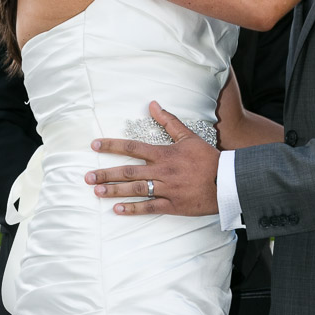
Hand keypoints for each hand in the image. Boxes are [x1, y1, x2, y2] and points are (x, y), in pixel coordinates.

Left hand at [85, 102, 219, 215]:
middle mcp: (162, 171)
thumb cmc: (208, 158)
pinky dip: (133, 209)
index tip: (95, 145)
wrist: (227, 181)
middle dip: (106, 173)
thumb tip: (153, 105)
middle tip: (87, 176)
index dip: (112, 146)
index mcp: (164, 154)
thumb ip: (169, 121)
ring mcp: (167, 190)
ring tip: (97, 191)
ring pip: (136, 190)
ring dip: (114, 191)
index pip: (133, 147)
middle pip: (129, 172)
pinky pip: (149, 208)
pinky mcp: (173, 206)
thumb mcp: (189, 136)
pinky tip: (117, 210)